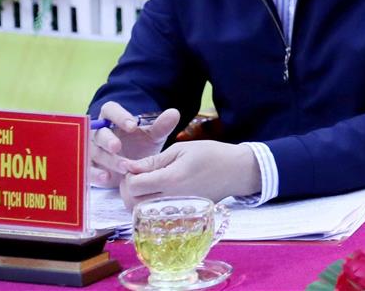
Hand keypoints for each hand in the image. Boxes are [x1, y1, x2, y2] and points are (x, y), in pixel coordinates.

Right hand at [88, 104, 180, 187]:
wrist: (132, 168)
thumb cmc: (140, 146)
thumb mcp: (152, 137)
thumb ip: (161, 126)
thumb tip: (174, 113)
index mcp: (113, 119)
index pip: (110, 110)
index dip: (119, 116)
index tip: (132, 126)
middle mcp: (99, 133)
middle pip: (98, 132)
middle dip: (108, 139)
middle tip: (118, 147)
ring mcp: (92, 150)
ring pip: (94, 152)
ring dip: (107, 159)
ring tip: (123, 167)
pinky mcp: (90, 167)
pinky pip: (88, 169)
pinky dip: (96, 174)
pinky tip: (107, 177)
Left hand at [121, 140, 260, 206]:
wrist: (236, 171)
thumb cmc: (211, 154)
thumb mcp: (181, 149)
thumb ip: (153, 161)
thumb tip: (129, 167)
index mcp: (170, 179)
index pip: (133, 185)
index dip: (128, 175)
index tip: (135, 166)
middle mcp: (170, 199)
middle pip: (132, 203)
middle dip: (128, 189)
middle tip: (136, 176)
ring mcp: (176, 209)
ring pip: (141, 212)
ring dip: (136, 199)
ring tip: (146, 184)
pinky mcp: (180, 215)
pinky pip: (155, 214)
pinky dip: (149, 205)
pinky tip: (156, 192)